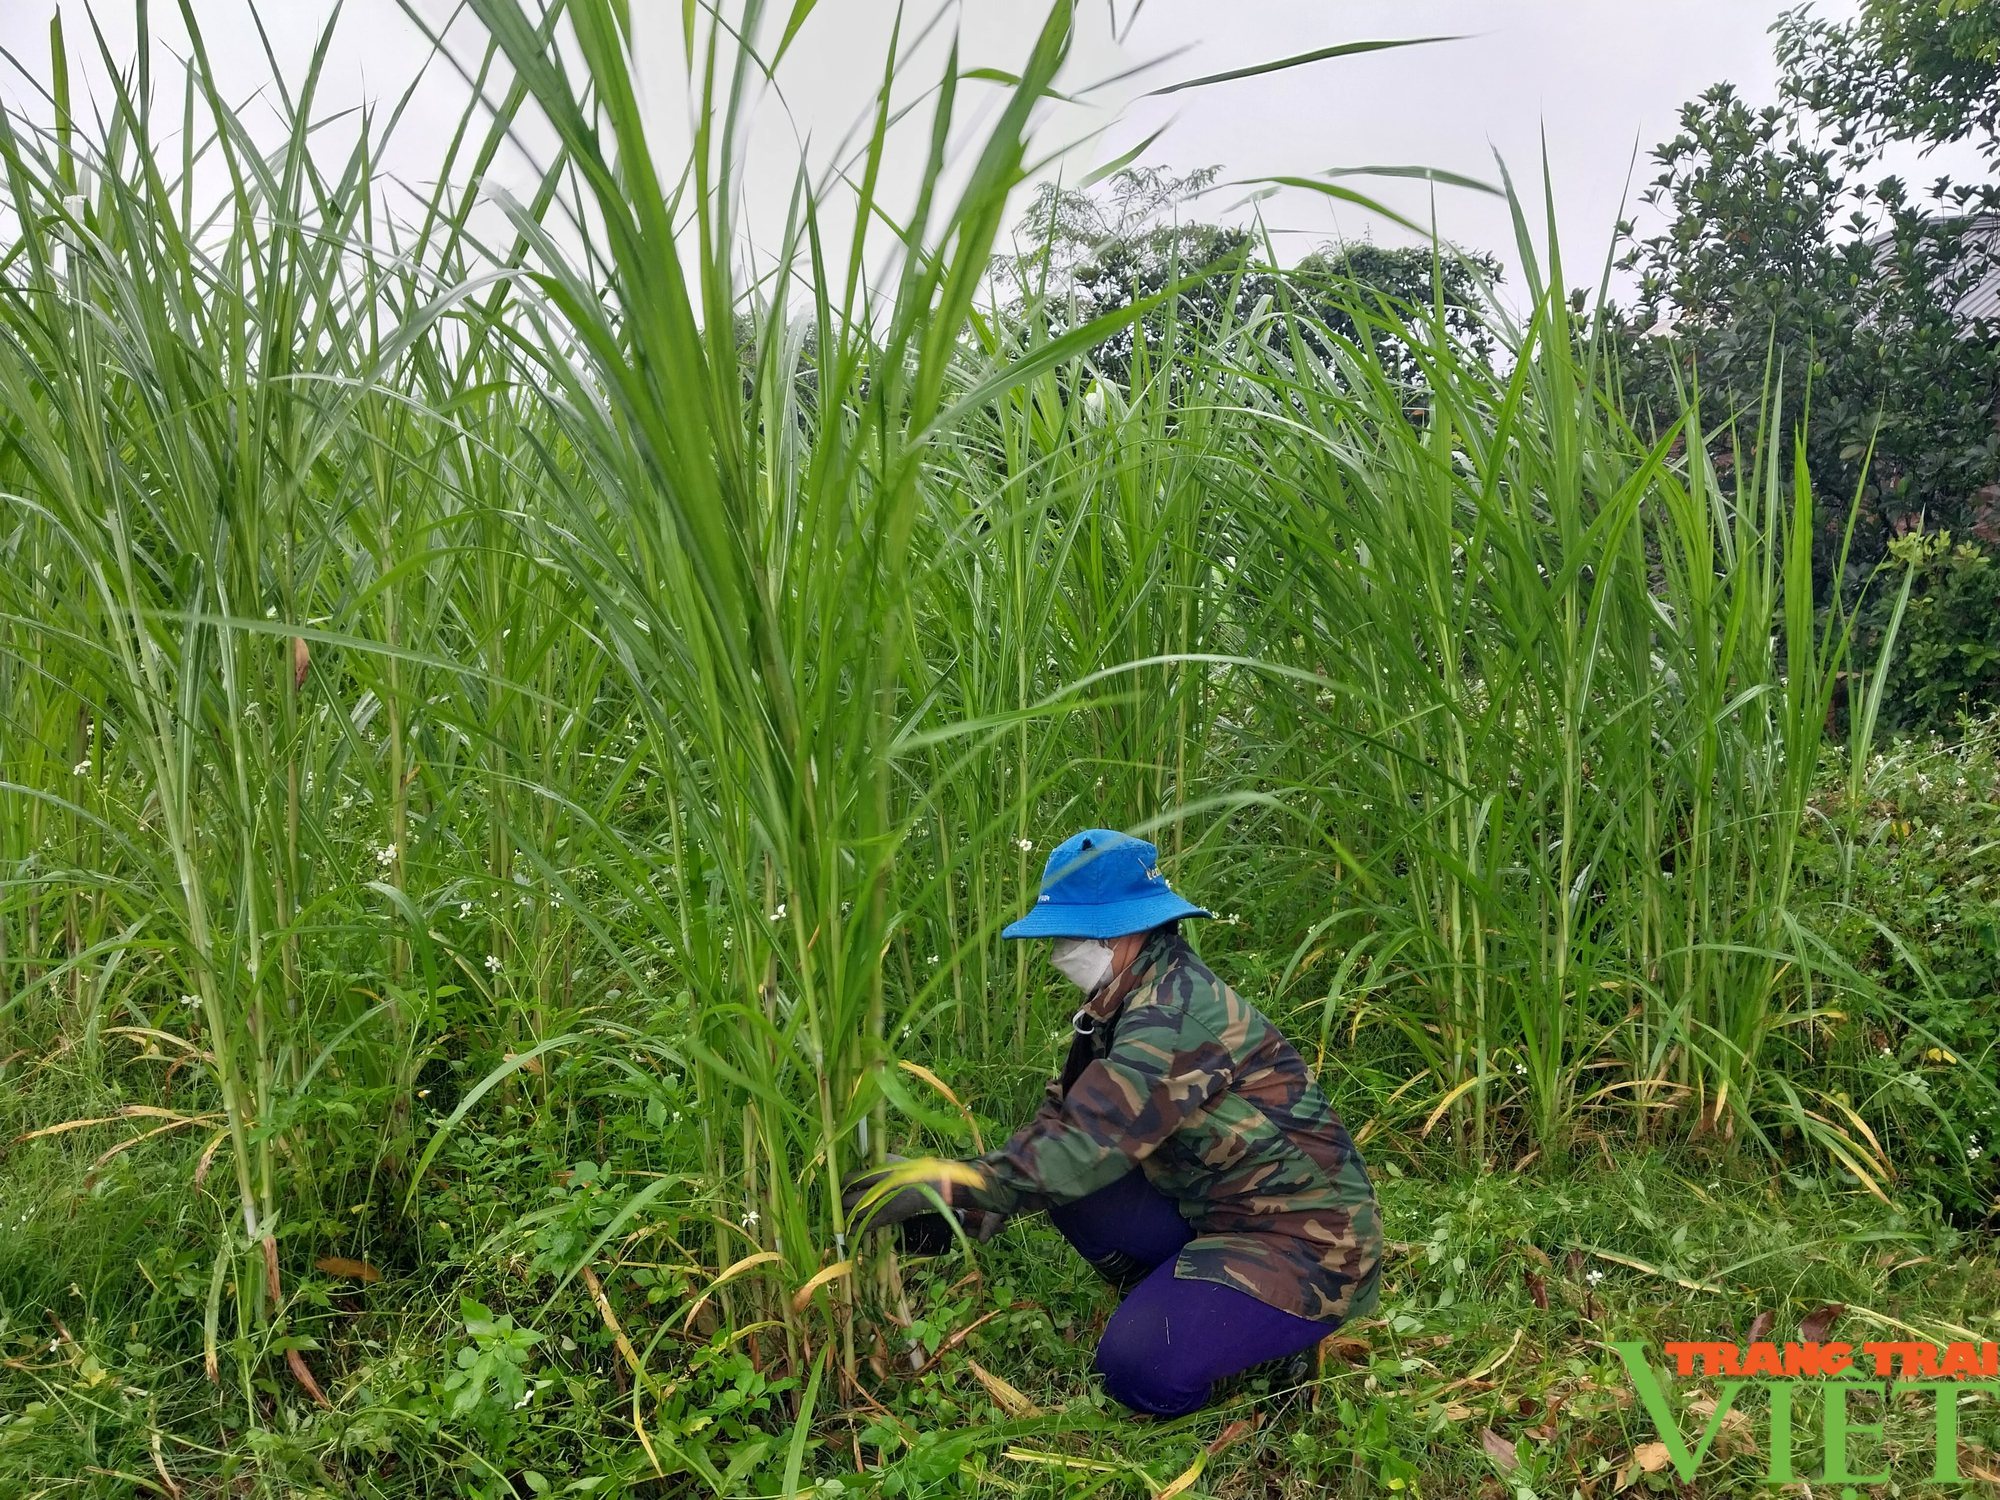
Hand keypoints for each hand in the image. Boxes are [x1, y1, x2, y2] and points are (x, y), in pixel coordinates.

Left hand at [840, 1154, 955, 1234]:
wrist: (926, 1188)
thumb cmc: (907, 1170)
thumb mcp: (889, 1158)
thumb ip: (872, 1161)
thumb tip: (856, 1163)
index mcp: (877, 1176)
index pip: (851, 1180)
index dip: (842, 1182)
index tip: (840, 1182)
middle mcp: (876, 1193)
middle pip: (849, 1200)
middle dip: (839, 1200)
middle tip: (836, 1199)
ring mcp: (880, 1208)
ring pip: (853, 1215)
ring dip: (842, 1214)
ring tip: (837, 1212)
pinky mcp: (884, 1220)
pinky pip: (864, 1227)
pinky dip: (852, 1228)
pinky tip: (846, 1227)